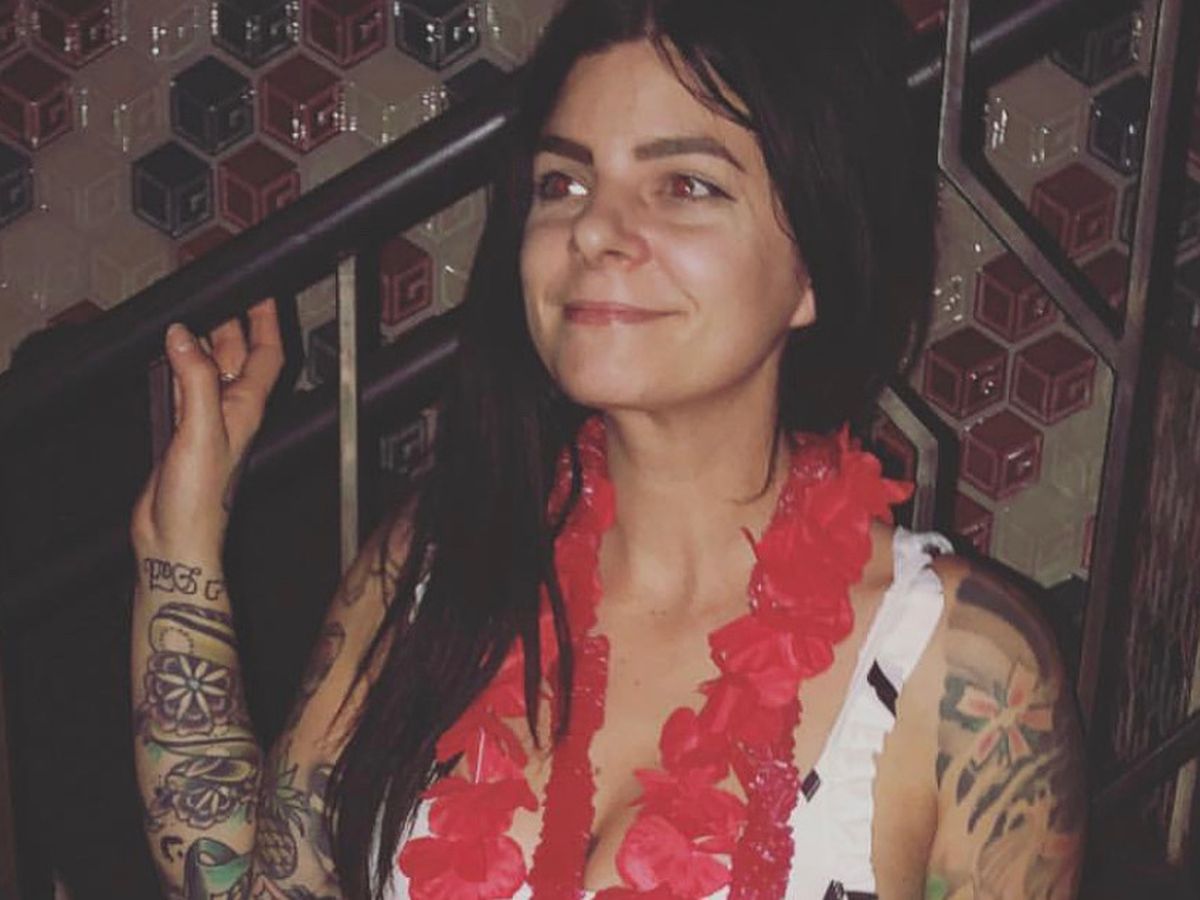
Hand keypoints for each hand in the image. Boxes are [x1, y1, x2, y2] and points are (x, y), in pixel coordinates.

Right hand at [131, 299, 283, 555]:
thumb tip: (184, 336)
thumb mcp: (201, 430)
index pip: (267, 353)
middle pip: (236, 354)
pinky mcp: (181, 430)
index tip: (260, 290)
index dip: (267, 320)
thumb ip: (195, 380)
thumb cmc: (200, 498)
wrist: (174, 536)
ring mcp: (206, 419)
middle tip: (213, 292)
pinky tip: (166, 353)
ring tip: (188, 312)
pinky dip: (175, 366)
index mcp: (247, 406)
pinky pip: (182, 386)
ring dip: (201, 341)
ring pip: (208, 367)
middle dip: (229, 320)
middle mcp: (231, 410)